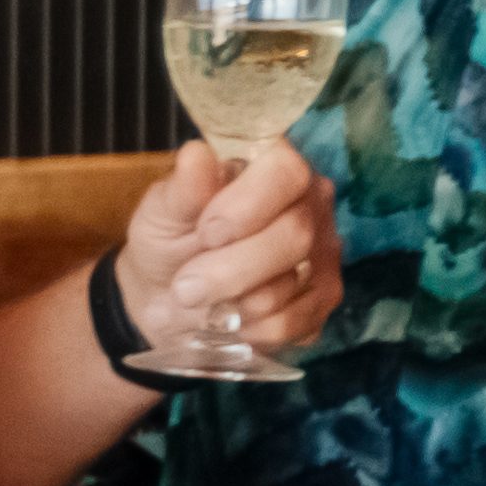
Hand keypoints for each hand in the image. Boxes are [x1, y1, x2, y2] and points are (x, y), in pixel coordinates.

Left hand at [111, 141, 340, 365]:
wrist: (167, 300)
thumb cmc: (168, 242)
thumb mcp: (162, 214)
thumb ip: (182, 189)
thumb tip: (197, 155)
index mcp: (272, 167)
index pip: (287, 170)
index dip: (248, 205)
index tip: (206, 233)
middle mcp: (310, 204)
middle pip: (295, 234)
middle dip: (231, 269)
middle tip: (185, 288)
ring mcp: (323, 253)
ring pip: (292, 283)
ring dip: (235, 302)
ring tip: (202, 304)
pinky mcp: (323, 299)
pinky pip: (294, 321)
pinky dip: (251, 330)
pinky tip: (231, 322)